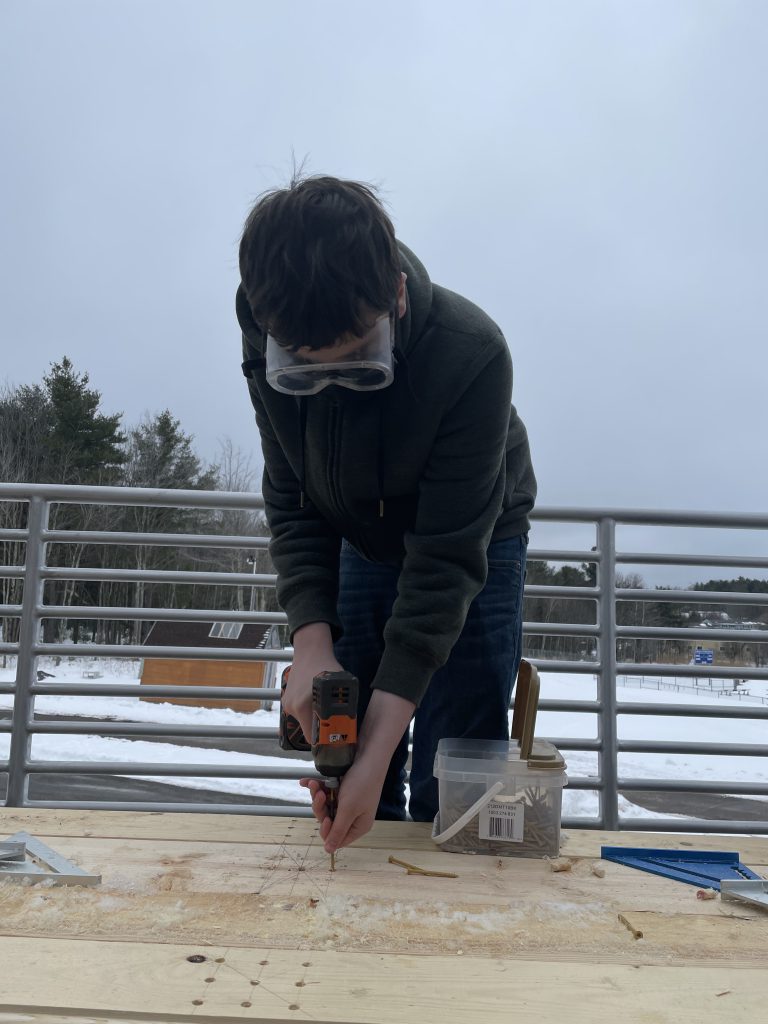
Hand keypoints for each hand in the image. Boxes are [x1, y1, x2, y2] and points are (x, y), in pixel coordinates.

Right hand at [284, 623, 342, 740]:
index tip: (334, 739)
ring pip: (303, 721)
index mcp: (303, 707)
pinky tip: (316, 702)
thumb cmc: (327, 667)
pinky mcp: (286, 699)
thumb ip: (345, 705)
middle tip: (334, 725)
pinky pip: (299, 713)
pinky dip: (308, 711)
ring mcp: (287, 703)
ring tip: (326, 709)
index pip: (311, 737)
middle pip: (308, 729)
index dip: (324, 740)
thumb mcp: (341, 686)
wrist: (310, 651)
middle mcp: (292, 707)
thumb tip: (352, 724)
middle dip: (321, 730)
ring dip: (314, 719)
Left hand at [300, 755, 385, 852]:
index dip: (328, 831)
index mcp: (358, 825)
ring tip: (315, 784)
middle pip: (329, 820)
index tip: (325, 819)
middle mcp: (352, 815)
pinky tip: (306, 781)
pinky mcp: (342, 788)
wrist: (368, 755)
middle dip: (321, 808)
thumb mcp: (348, 810)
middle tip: (320, 795)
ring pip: (325, 805)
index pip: (338, 838)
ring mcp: (347, 801)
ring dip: (317, 795)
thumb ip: (337, 831)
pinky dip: (316, 787)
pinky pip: (326, 791)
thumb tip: (329, 851)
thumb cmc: (361, 785)